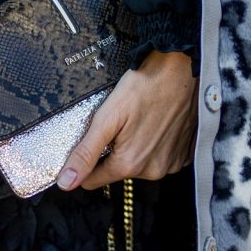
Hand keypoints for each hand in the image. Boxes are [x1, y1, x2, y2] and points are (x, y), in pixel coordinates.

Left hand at [56, 51, 197, 190]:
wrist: (182, 69)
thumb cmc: (146, 85)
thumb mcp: (107, 117)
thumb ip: (85, 152)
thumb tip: (66, 181)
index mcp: (130, 163)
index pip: (92, 180)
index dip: (86, 162)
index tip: (92, 142)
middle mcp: (153, 170)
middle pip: (117, 171)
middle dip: (113, 151)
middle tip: (120, 124)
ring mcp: (170, 164)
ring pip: (139, 165)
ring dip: (135, 148)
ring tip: (140, 121)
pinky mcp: (183, 155)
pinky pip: (159, 158)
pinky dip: (155, 145)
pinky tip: (155, 125)